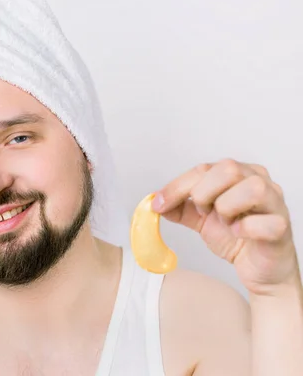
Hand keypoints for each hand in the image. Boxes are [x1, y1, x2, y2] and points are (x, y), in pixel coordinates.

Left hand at [152, 158, 299, 295]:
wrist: (260, 270)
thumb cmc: (238, 238)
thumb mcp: (202, 219)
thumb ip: (180, 208)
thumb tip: (156, 201)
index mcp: (238, 174)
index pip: (204, 168)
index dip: (177, 186)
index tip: (159, 203)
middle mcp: (260, 181)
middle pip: (228, 169)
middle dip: (204, 193)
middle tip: (203, 212)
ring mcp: (275, 203)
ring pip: (252, 188)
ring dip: (228, 208)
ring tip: (227, 222)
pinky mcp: (282, 227)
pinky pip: (266, 222)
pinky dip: (246, 228)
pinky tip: (239, 233)